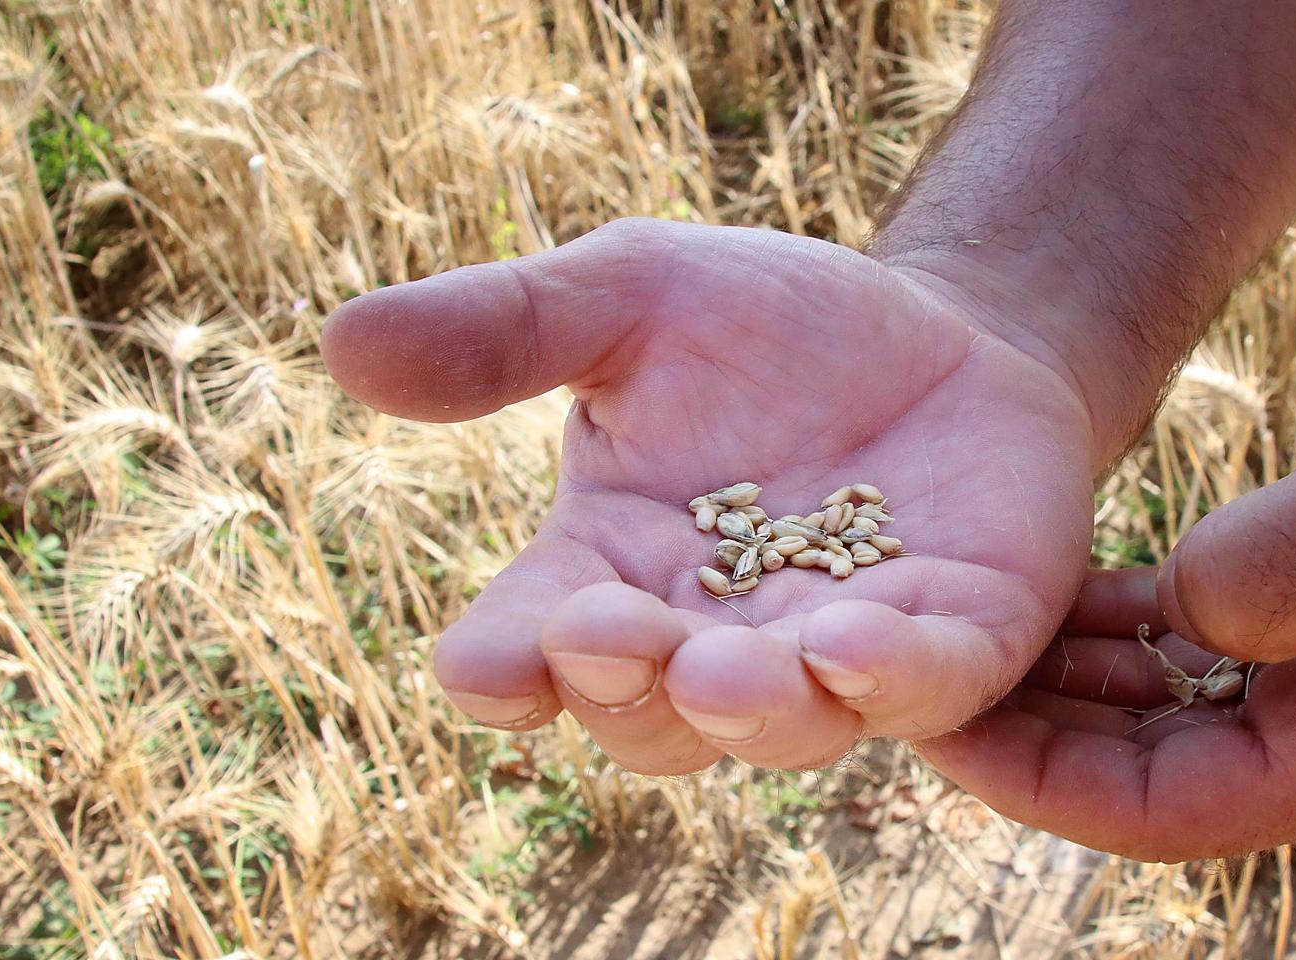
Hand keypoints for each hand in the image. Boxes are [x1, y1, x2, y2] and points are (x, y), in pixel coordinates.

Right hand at [322, 219, 1096, 772]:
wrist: (939, 326)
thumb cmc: (767, 326)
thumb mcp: (631, 295)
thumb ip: (508, 327)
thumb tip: (343, 345)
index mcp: (610, 573)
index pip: (530, 651)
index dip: (503, 670)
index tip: (487, 661)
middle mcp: (710, 639)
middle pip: (647, 716)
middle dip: (626, 688)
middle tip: (610, 633)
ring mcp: (833, 655)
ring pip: (780, 728)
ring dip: (750, 707)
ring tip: (734, 666)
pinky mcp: (952, 643)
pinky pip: (920, 692)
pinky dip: (888, 681)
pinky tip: (856, 644)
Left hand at [920, 311, 1295, 860]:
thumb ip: (1273, 574)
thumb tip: (1174, 613)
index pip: (1162, 807)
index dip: (1038, 781)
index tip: (938, 726)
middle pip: (1142, 771)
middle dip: (1028, 736)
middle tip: (915, 683)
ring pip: (1159, 710)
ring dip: (1063, 683)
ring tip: (961, 641)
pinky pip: (1195, 646)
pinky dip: (1120, 627)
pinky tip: (1053, 595)